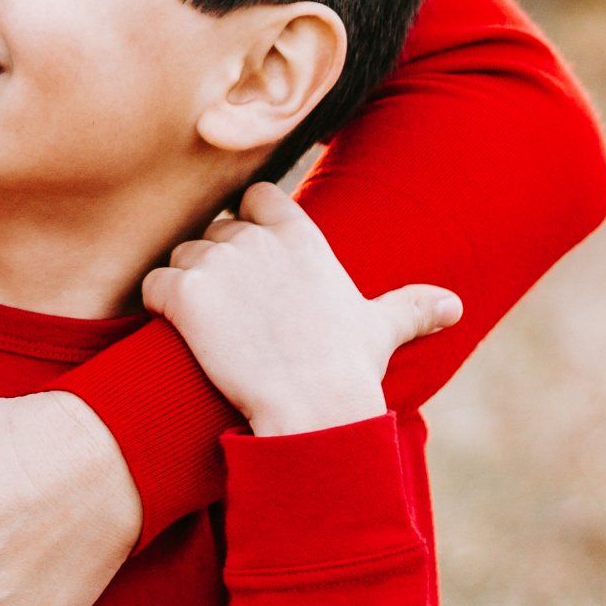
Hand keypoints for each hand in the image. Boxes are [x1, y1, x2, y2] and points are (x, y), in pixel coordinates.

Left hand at [142, 182, 461, 437]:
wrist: (311, 410)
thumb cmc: (346, 371)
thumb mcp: (380, 329)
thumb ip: (411, 307)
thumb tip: (453, 306)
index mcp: (301, 235)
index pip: (257, 196)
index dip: (249, 222)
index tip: (255, 260)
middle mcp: (258, 237)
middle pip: (217, 228)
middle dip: (218, 260)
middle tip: (233, 310)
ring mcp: (219, 261)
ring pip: (183, 254)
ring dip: (188, 283)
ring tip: (210, 328)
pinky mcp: (185, 292)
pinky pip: (152, 283)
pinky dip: (157, 304)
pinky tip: (175, 330)